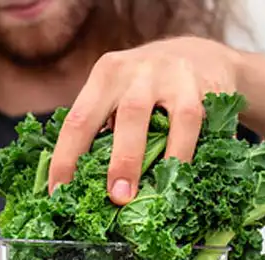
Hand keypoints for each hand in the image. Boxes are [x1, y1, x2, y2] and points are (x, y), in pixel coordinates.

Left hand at [48, 36, 241, 203]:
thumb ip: (104, 130)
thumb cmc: (147, 89)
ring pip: (171, 118)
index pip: (79, 119)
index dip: (66, 159)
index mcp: (106, 75)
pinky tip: (181, 177)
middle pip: (126, 114)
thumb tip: (82, 188)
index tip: (60, 194)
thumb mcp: (119, 95)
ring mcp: (173, 77)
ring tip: (154, 194)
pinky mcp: (204, 88)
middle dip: (120, 160)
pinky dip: (187, 153)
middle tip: (116, 198)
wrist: (199, 56)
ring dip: (163, 157)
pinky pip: (194, 125)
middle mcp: (137, 71)